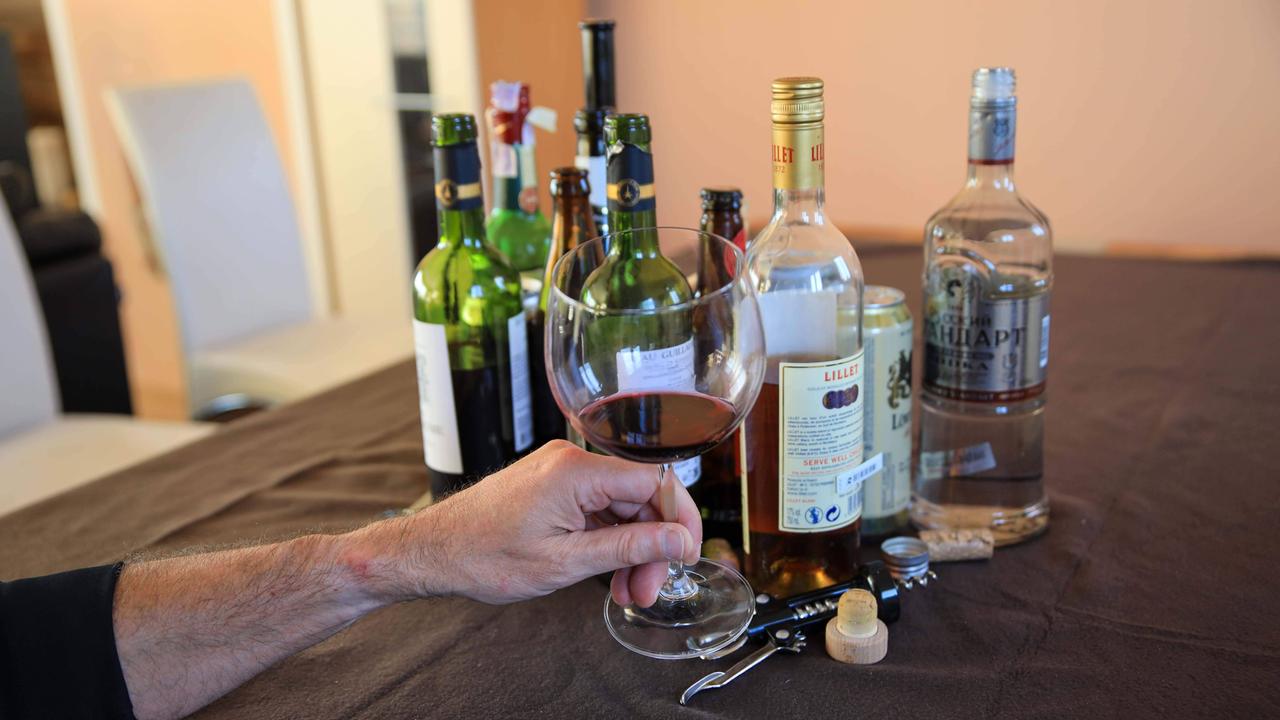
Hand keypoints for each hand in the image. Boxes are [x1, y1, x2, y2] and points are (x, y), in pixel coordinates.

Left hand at [370, 440, 701, 606]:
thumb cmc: (482, 555)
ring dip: (631, 550)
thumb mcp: (565, 562)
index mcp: (577, 470)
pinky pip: (598, 509)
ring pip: (620, 508)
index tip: (687, 557)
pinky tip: (607, 574)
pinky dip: (607, 542)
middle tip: (646, 591)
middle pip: (639, 499)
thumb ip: (628, 547)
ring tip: (626, 593)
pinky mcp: (554, 486)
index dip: (679, 520)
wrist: (431, 552)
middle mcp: (572, 461)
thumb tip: (679, 540)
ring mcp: (562, 472)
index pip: (654, 482)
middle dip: (651, 546)